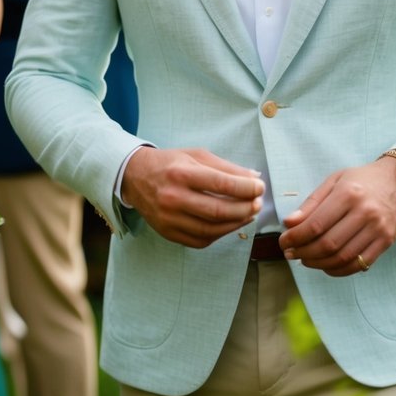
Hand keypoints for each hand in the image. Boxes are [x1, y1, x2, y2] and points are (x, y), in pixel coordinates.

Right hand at [122, 147, 264, 247]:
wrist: (135, 177)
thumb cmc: (170, 163)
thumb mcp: (196, 155)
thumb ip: (226, 167)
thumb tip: (254, 178)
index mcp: (182, 173)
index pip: (221, 183)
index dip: (245, 187)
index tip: (260, 187)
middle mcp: (173, 197)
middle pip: (217, 210)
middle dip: (244, 208)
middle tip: (258, 203)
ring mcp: (169, 219)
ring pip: (211, 229)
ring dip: (236, 224)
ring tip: (249, 214)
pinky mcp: (168, 233)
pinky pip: (200, 240)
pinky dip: (220, 234)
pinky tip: (230, 224)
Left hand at [278, 157, 395, 276]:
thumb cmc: (363, 179)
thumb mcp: (335, 180)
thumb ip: (312, 202)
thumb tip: (289, 223)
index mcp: (348, 194)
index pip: (316, 224)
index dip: (296, 237)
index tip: (284, 241)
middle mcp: (365, 212)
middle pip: (328, 244)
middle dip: (303, 252)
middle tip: (290, 254)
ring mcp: (378, 229)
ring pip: (342, 257)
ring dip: (318, 264)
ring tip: (305, 260)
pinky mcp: (386, 241)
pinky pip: (359, 264)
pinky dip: (339, 270)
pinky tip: (326, 266)